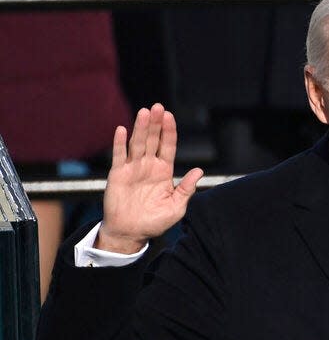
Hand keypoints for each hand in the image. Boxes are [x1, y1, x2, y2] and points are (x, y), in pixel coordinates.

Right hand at [96, 104, 202, 253]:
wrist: (131, 232)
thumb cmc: (155, 221)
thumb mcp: (176, 207)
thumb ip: (186, 188)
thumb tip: (199, 171)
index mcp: (164, 171)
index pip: (168, 146)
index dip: (169, 131)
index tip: (170, 116)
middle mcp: (149, 166)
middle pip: (153, 140)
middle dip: (156, 124)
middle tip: (158, 107)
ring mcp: (133, 168)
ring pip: (137, 144)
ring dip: (140, 128)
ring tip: (144, 112)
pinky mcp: (118, 174)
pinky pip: (119, 156)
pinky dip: (119, 143)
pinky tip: (121, 130)